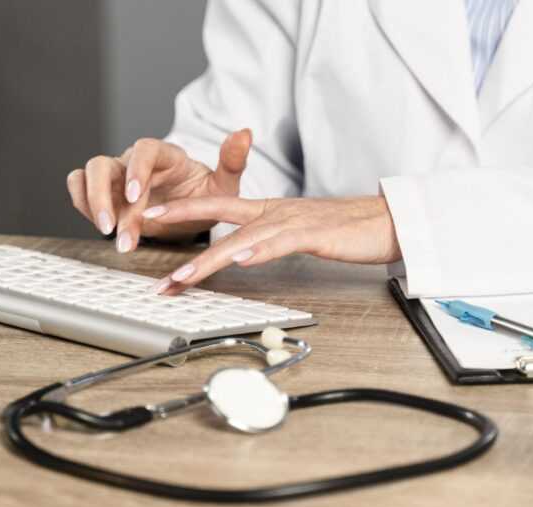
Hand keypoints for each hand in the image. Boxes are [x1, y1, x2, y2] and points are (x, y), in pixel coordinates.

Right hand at [66, 129, 252, 250]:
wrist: (191, 213)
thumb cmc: (205, 197)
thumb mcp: (224, 185)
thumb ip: (232, 162)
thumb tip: (245, 133)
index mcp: (164, 155)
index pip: (143, 150)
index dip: (135, 170)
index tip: (135, 196)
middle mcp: (134, 163)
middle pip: (104, 164)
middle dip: (104, 196)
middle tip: (114, 228)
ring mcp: (115, 178)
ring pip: (86, 176)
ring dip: (91, 203)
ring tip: (108, 233)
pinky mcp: (104, 194)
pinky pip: (80, 191)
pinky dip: (83, 204)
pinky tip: (101, 227)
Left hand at [143, 195, 401, 293]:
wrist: (387, 221)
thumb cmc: (345, 231)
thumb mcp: (298, 232)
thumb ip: (268, 239)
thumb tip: (242, 252)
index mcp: (269, 209)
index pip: (218, 204)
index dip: (184, 206)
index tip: (152, 213)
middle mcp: (275, 210)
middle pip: (219, 210)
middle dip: (179, 216)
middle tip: (145, 224)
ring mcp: (294, 221)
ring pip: (242, 236)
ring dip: (209, 257)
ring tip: (181, 276)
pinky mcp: (316, 235)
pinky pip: (281, 242)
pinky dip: (258, 251)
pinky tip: (239, 260)